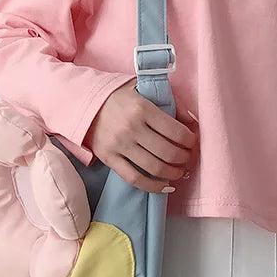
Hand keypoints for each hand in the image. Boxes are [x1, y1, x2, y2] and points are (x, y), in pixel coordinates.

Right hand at [84, 78, 198, 192]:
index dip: (190, 141)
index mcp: (142, 108)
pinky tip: (164, 186)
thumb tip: (193, 122)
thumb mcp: (143, 89)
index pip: (176, 132)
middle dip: (184, 159)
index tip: (192, 143)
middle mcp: (131, 128)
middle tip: (187, 158)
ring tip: (178, 172)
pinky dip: (153, 186)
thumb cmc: (118, 96)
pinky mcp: (109, 158)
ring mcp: (119, 145)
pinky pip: (134, 178)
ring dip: (173, 174)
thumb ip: (170, 103)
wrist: (83, 103)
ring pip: (154, 168)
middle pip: (168, 152)